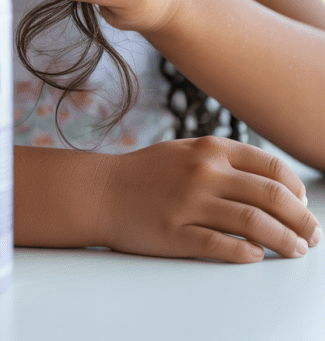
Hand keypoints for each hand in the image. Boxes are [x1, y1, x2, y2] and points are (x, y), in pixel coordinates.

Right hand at [94, 135, 320, 262]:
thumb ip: (225, 161)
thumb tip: (273, 182)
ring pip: (254, 224)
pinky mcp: (176, 234)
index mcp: (211, 150)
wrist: (102, 191)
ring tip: (296, 251)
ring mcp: (190, 203)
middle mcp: (204, 172)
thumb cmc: (147, 173)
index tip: (304, 207)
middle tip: (313, 236)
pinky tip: (256, 256)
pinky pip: (222, 246)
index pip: (272, 168)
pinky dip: (246, 253)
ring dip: (284, 240)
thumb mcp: (188, 152)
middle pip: (272, 197)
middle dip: (302, 220)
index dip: (296, 191)